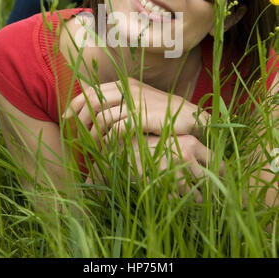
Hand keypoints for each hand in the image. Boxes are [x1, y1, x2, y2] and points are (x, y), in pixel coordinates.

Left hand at [63, 77, 210, 145]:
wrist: (191, 118)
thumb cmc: (164, 113)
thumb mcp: (141, 101)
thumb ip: (121, 102)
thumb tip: (98, 112)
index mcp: (125, 83)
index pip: (92, 91)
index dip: (76, 104)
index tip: (68, 117)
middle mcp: (128, 90)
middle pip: (92, 102)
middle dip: (80, 119)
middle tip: (76, 135)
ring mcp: (134, 103)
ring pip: (101, 118)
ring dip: (93, 135)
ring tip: (92, 146)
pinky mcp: (141, 118)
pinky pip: (114, 130)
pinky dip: (107, 141)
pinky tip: (107, 149)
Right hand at [85, 130, 224, 203]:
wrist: (118, 149)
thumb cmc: (144, 141)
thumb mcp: (168, 136)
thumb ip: (187, 144)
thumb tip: (205, 157)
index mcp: (190, 143)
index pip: (218, 162)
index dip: (222, 173)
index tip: (221, 179)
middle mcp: (186, 157)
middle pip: (210, 181)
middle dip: (210, 190)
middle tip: (209, 193)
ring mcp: (174, 173)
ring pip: (197, 196)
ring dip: (195, 199)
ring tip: (189, 196)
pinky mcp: (162, 187)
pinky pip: (179, 202)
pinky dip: (179, 204)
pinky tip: (173, 198)